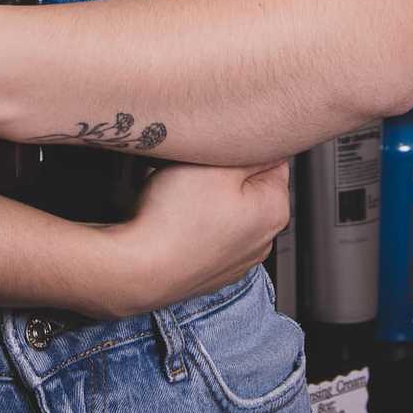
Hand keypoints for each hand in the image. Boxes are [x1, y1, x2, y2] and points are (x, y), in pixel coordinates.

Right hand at [96, 159, 291, 314]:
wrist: (138, 269)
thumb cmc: (174, 218)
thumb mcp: (217, 163)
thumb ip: (250, 149)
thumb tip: (266, 142)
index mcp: (274, 209)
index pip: (273, 160)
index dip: (240, 148)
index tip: (218, 149)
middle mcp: (263, 239)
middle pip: (248, 186)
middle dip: (223, 174)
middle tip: (194, 170)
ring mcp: (237, 259)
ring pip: (227, 210)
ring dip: (208, 198)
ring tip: (180, 196)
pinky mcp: (212, 270)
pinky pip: (209, 234)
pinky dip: (196, 224)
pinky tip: (176, 220)